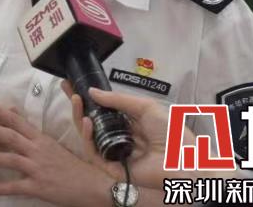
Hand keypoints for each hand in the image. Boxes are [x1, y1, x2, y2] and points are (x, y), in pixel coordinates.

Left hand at [0, 101, 105, 206]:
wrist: (93, 186)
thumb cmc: (75, 166)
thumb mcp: (56, 147)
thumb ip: (38, 138)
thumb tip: (23, 126)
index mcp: (42, 139)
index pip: (19, 121)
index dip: (1, 112)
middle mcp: (38, 150)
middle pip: (9, 136)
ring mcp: (37, 168)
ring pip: (8, 159)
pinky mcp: (38, 186)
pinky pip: (14, 187)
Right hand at [62, 81, 195, 188]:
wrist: (184, 160)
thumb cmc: (171, 133)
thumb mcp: (145, 107)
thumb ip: (118, 100)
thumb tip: (92, 91)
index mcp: (128, 124)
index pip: (102, 110)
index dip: (87, 98)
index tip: (73, 84)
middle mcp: (119, 137)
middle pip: (92, 122)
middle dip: (78, 105)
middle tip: (67, 89)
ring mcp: (114, 153)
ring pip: (89, 137)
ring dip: (80, 118)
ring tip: (77, 102)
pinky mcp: (111, 168)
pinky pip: (93, 153)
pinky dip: (87, 137)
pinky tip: (88, 122)